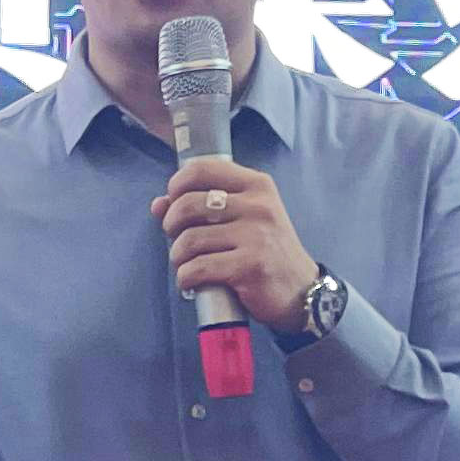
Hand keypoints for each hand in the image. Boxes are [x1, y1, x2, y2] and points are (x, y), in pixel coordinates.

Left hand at [151, 156, 316, 332]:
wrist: (301, 291)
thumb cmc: (266, 252)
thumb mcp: (244, 219)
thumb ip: (203, 206)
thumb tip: (158, 204)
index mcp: (256, 185)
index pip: (202, 168)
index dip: (176, 184)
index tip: (173, 202)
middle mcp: (258, 206)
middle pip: (188, 204)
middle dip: (171, 224)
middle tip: (176, 238)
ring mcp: (256, 236)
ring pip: (189, 240)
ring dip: (177, 256)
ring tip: (186, 263)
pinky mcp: (250, 267)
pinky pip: (198, 268)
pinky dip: (186, 278)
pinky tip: (192, 281)